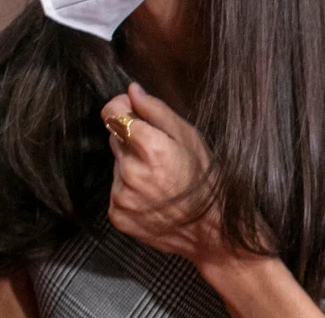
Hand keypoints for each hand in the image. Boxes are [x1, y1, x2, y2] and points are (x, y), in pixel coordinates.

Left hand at [102, 83, 222, 264]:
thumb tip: (131, 91)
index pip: (112, 113)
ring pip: (117, 166)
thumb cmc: (206, 181)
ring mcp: (122, 196)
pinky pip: (116, 191)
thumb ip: (155, 110)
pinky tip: (153, 197)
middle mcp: (131, 172)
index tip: (132, 113)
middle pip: (115, 139)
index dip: (122, 110)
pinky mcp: (117, 215)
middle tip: (159, 157)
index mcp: (150, 148)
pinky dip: (129, 191)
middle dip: (132, 142)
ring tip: (160, 181)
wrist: (212, 232)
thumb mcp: (189, 137)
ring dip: (131, 167)